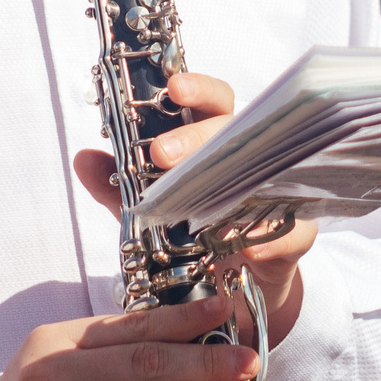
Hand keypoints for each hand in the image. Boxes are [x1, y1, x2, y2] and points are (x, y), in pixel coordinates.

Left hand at [73, 71, 317, 346]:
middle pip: (236, 131)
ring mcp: (279, 195)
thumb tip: (83, 158)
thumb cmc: (194, 237)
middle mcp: (251, 161)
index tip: (172, 87)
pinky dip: (268, 237)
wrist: (231, 293)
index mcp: (216, 144)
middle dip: (198, 139)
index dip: (197, 89)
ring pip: (266, 175)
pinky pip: (291, 231)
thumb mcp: (148, 212)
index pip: (212, 104)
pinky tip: (244, 246)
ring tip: (198, 204)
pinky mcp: (296, 236)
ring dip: (231, 187)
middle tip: (162, 155)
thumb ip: (116, 187)